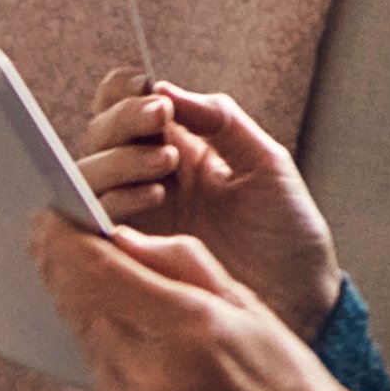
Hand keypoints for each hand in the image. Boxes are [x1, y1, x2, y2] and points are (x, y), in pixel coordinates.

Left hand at [34, 214, 389, 390]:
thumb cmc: (289, 380)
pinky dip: (122, 379)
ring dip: (106, 328)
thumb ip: (181, 263)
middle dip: (79, 276)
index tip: (57, 221)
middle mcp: (153, 377)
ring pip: (87, 347)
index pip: (91, 270)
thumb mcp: (248, 305)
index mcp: (192, 328)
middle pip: (78, 305)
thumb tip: (117, 237)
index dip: (63, 239)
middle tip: (89, 258)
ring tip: (157, 335)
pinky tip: (164, 386)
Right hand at [71, 68, 341, 335]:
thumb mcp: (266, 165)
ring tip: (165, 164)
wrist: (302, 301)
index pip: (128, 107)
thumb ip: (221, 121)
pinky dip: (113, 201)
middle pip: (101, 136)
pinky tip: (151, 196)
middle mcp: (147, 179)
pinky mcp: (126, 256)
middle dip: (124, 120)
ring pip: (88, 176)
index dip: (126, 92)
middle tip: (159, 118)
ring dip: (120, 160)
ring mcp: (134, 218)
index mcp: (180, 149)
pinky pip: (91, 222)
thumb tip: (166, 89)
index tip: (151, 91)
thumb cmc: (287, 235)